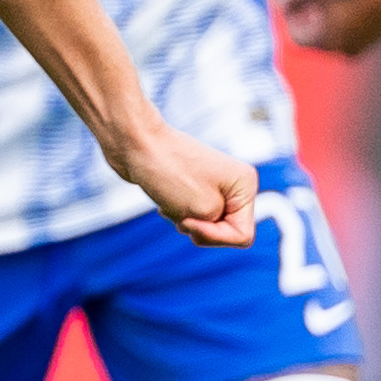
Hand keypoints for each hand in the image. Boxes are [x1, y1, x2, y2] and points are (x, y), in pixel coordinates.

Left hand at [117, 121, 256, 248]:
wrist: (135, 144)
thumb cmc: (169, 172)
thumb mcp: (201, 211)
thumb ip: (218, 227)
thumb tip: (211, 222)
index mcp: (245, 185)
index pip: (242, 236)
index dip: (215, 237)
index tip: (190, 219)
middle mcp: (234, 183)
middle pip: (224, 232)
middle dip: (199, 229)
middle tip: (179, 211)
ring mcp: (214, 184)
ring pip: (206, 226)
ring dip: (185, 222)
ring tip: (170, 203)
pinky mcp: (194, 186)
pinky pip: (192, 216)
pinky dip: (177, 215)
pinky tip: (164, 203)